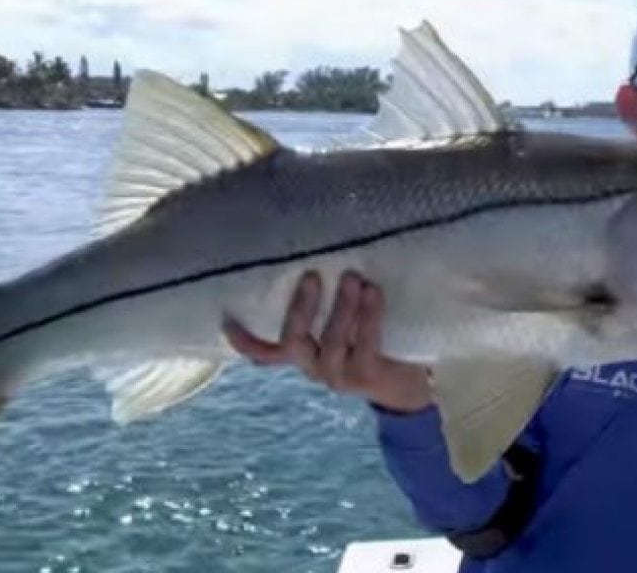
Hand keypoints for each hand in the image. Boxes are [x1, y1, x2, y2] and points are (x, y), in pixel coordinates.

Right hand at [221, 270, 433, 413]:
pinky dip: (369, 316)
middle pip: (292, 342)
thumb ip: (329, 304)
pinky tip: (374, 293)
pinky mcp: (366, 376)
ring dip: (341, 306)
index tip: (225, 316)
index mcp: (303, 354)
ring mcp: (338, 375)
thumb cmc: (374, 341)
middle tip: (311, 275)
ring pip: (330, 341)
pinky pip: (364, 344)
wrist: (411, 384)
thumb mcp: (346, 324)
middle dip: (300, 307)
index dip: (242, 338)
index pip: (264, 351)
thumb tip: (323, 254)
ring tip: (353, 278)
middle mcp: (313, 367)